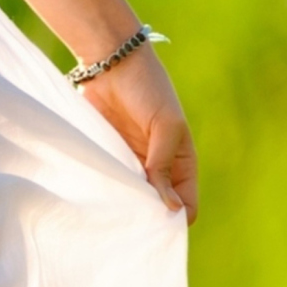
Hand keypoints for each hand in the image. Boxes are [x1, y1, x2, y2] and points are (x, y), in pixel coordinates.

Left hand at [77, 46, 198, 223]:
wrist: (111, 62)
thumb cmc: (148, 88)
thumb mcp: (165, 125)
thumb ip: (164, 164)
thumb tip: (169, 206)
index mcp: (182, 162)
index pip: (187, 204)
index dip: (176, 217)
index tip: (156, 224)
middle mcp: (160, 167)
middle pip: (159, 206)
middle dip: (149, 216)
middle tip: (130, 222)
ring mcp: (133, 161)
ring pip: (134, 197)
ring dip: (126, 204)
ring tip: (113, 210)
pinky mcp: (110, 154)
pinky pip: (113, 180)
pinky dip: (109, 190)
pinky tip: (100, 194)